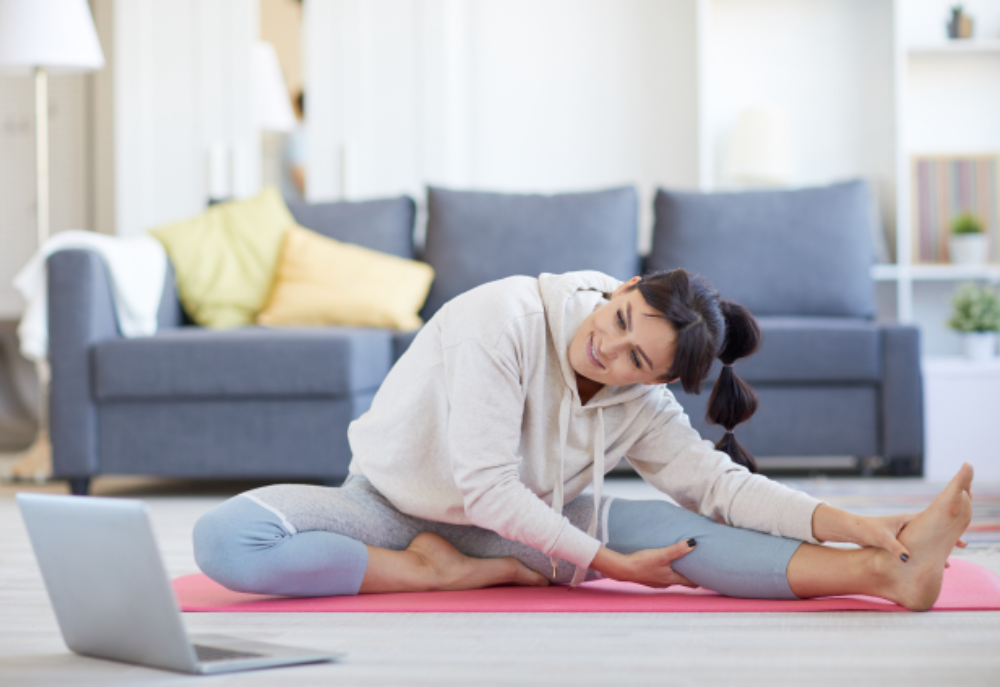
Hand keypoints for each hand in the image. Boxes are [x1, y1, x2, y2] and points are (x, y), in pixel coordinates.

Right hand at [589, 541, 697, 588]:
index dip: (701, 579)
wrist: (622, 569)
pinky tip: (664, 565)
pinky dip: (668, 571)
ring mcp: (657, 581)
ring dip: (679, 572)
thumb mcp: (661, 555)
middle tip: (700, 567)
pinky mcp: (649, 577)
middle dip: (692, 575)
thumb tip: (693, 543)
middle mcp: (666, 582)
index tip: (710, 575)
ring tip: (684, 564)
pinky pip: (663, 575)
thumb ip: (677, 549)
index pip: (692, 581)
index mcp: (672, 578)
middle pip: (684, 580)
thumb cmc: (641, 563)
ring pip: (673, 577)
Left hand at [812, 505, 967, 561]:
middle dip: (946, 541)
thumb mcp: (881, 538)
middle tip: (963, 547)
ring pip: (925, 543)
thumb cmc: (865, 530)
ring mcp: (903, 533)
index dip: (947, 531)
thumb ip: (895, 548)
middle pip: (932, 533)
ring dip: (936, 551)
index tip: (960, 540)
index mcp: (906, 520)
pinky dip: (925, 555)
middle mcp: (907, 525)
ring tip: (949, 564)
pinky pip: (916, 549)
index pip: (932, 524)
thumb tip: (907, 558)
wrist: (850, 530)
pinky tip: (930, 565)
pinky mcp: (897, 542)